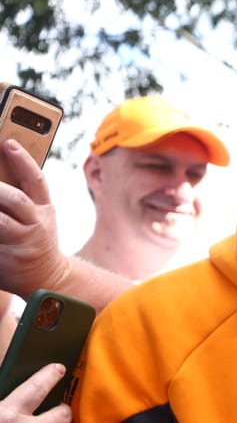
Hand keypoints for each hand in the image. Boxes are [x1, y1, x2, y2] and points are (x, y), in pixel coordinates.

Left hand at [0, 139, 68, 297]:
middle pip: (16, 199)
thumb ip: (16, 197)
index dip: (23, 160)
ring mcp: (23, 242)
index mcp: (43, 209)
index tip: (8, 144)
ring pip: (1, 223)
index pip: (36, 180)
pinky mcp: (8, 258)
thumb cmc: (32, 240)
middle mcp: (37, 224)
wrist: (45, 278)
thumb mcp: (34, 216)